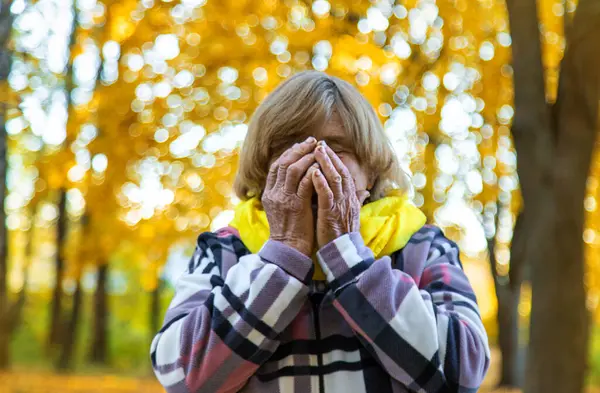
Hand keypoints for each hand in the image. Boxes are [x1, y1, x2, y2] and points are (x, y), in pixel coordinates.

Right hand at [262, 137, 318, 255]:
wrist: (289, 249)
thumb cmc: (289, 230)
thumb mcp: (281, 208)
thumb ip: (285, 192)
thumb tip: (295, 177)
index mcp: (269, 193)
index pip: (276, 166)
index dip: (289, 153)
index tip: (301, 145)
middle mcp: (274, 193)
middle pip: (283, 163)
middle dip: (298, 150)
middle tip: (311, 141)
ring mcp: (284, 199)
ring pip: (292, 169)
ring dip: (306, 157)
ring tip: (317, 150)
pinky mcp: (296, 205)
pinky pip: (303, 183)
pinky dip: (311, 172)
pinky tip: (320, 166)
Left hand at [312, 142, 369, 247]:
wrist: (343, 254)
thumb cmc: (342, 235)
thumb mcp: (349, 214)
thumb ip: (354, 200)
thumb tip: (364, 191)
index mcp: (350, 198)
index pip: (344, 174)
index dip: (335, 160)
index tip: (325, 149)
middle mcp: (347, 199)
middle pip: (340, 172)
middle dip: (330, 157)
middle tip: (320, 144)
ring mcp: (340, 205)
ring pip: (334, 179)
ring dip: (325, 164)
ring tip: (316, 151)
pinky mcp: (331, 213)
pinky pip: (327, 195)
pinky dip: (321, 182)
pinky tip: (313, 172)